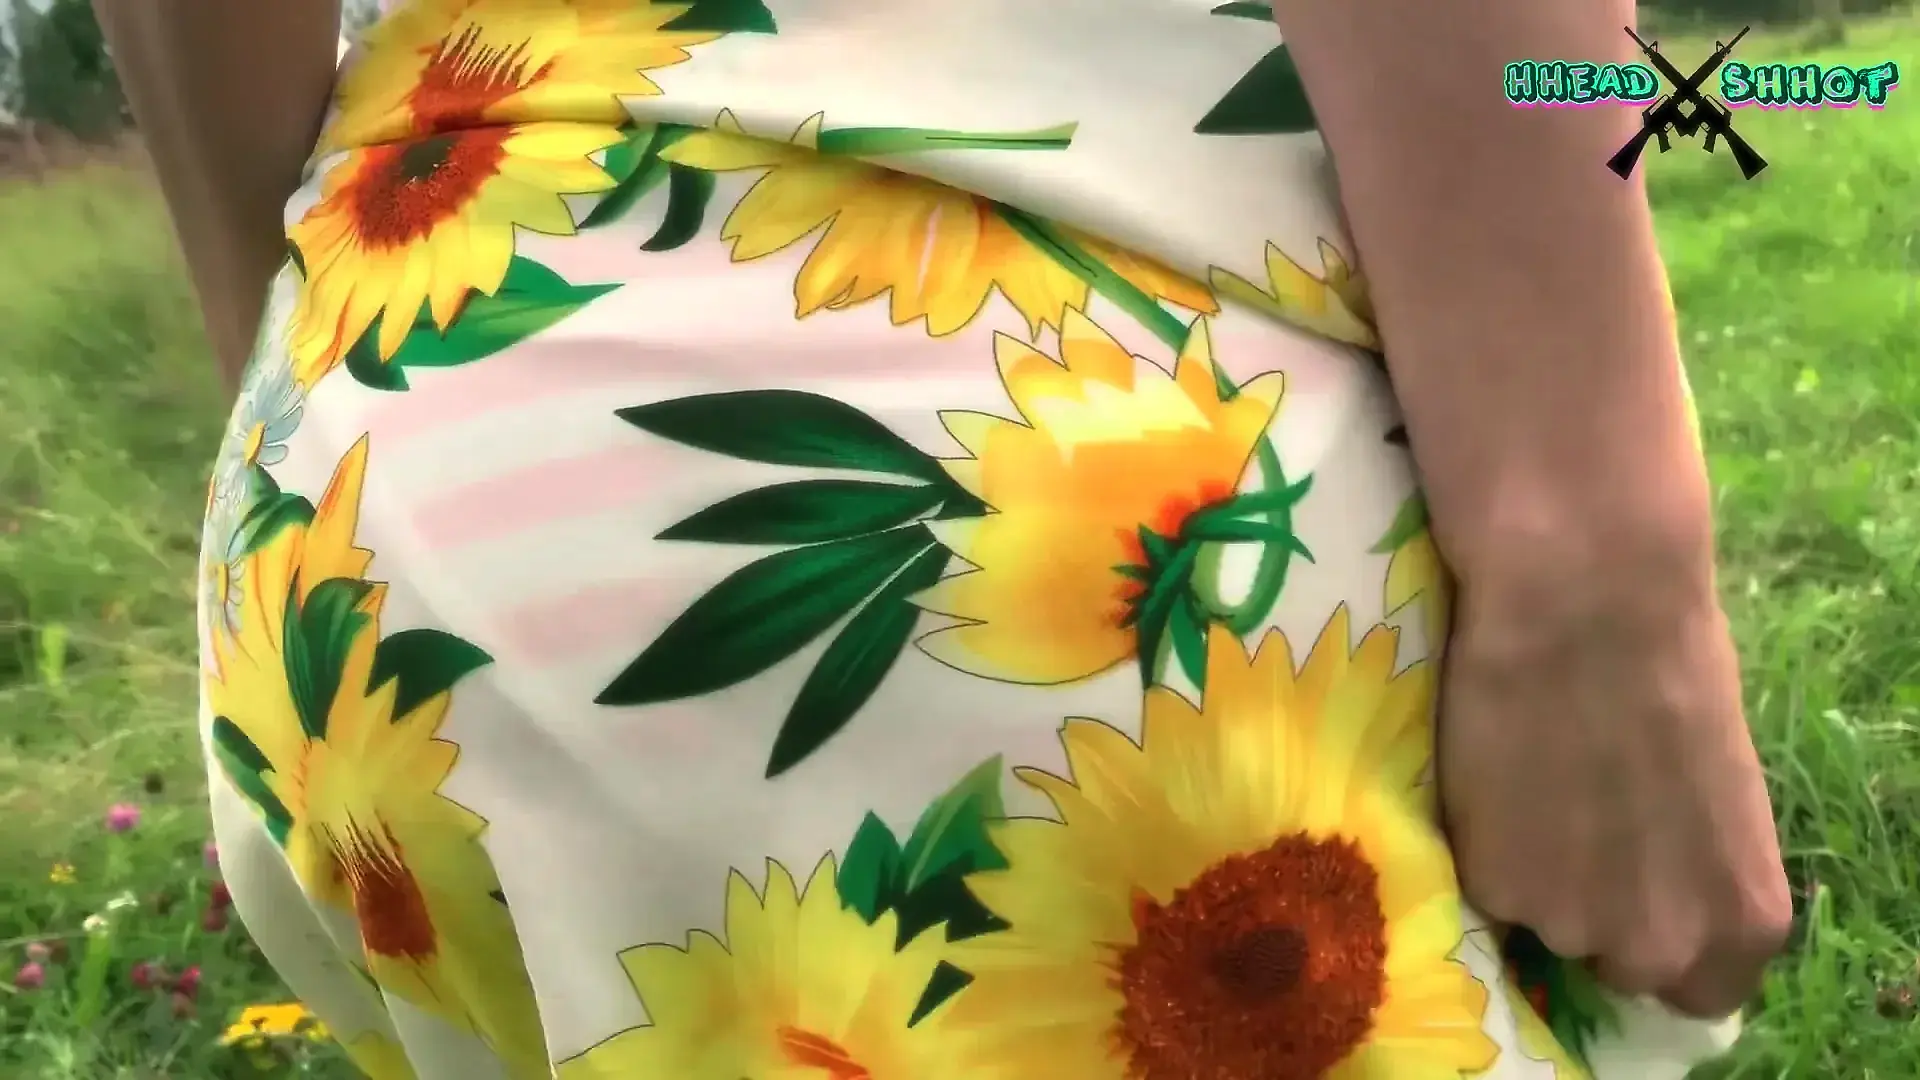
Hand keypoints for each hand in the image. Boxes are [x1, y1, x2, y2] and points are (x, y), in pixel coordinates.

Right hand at [1436, 558, 1791, 1017]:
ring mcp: (1569, 923)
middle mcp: (1660, 945)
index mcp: (1740, 923)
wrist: (1586, 601)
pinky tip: (1494, 769)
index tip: (1634, 889)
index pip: (1701, 986)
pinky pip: (1480, 881)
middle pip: (1615, 960)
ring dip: (1530, 872)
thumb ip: (1691, 859)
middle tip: (1573, 824)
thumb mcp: (1719, 789)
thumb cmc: (1673, 665)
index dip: (1662, 933)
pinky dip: (1480, 841)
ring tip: (1528, 785)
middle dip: (1593, 905)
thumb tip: (1650, 868)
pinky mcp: (1491, 885)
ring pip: (1540, 921)